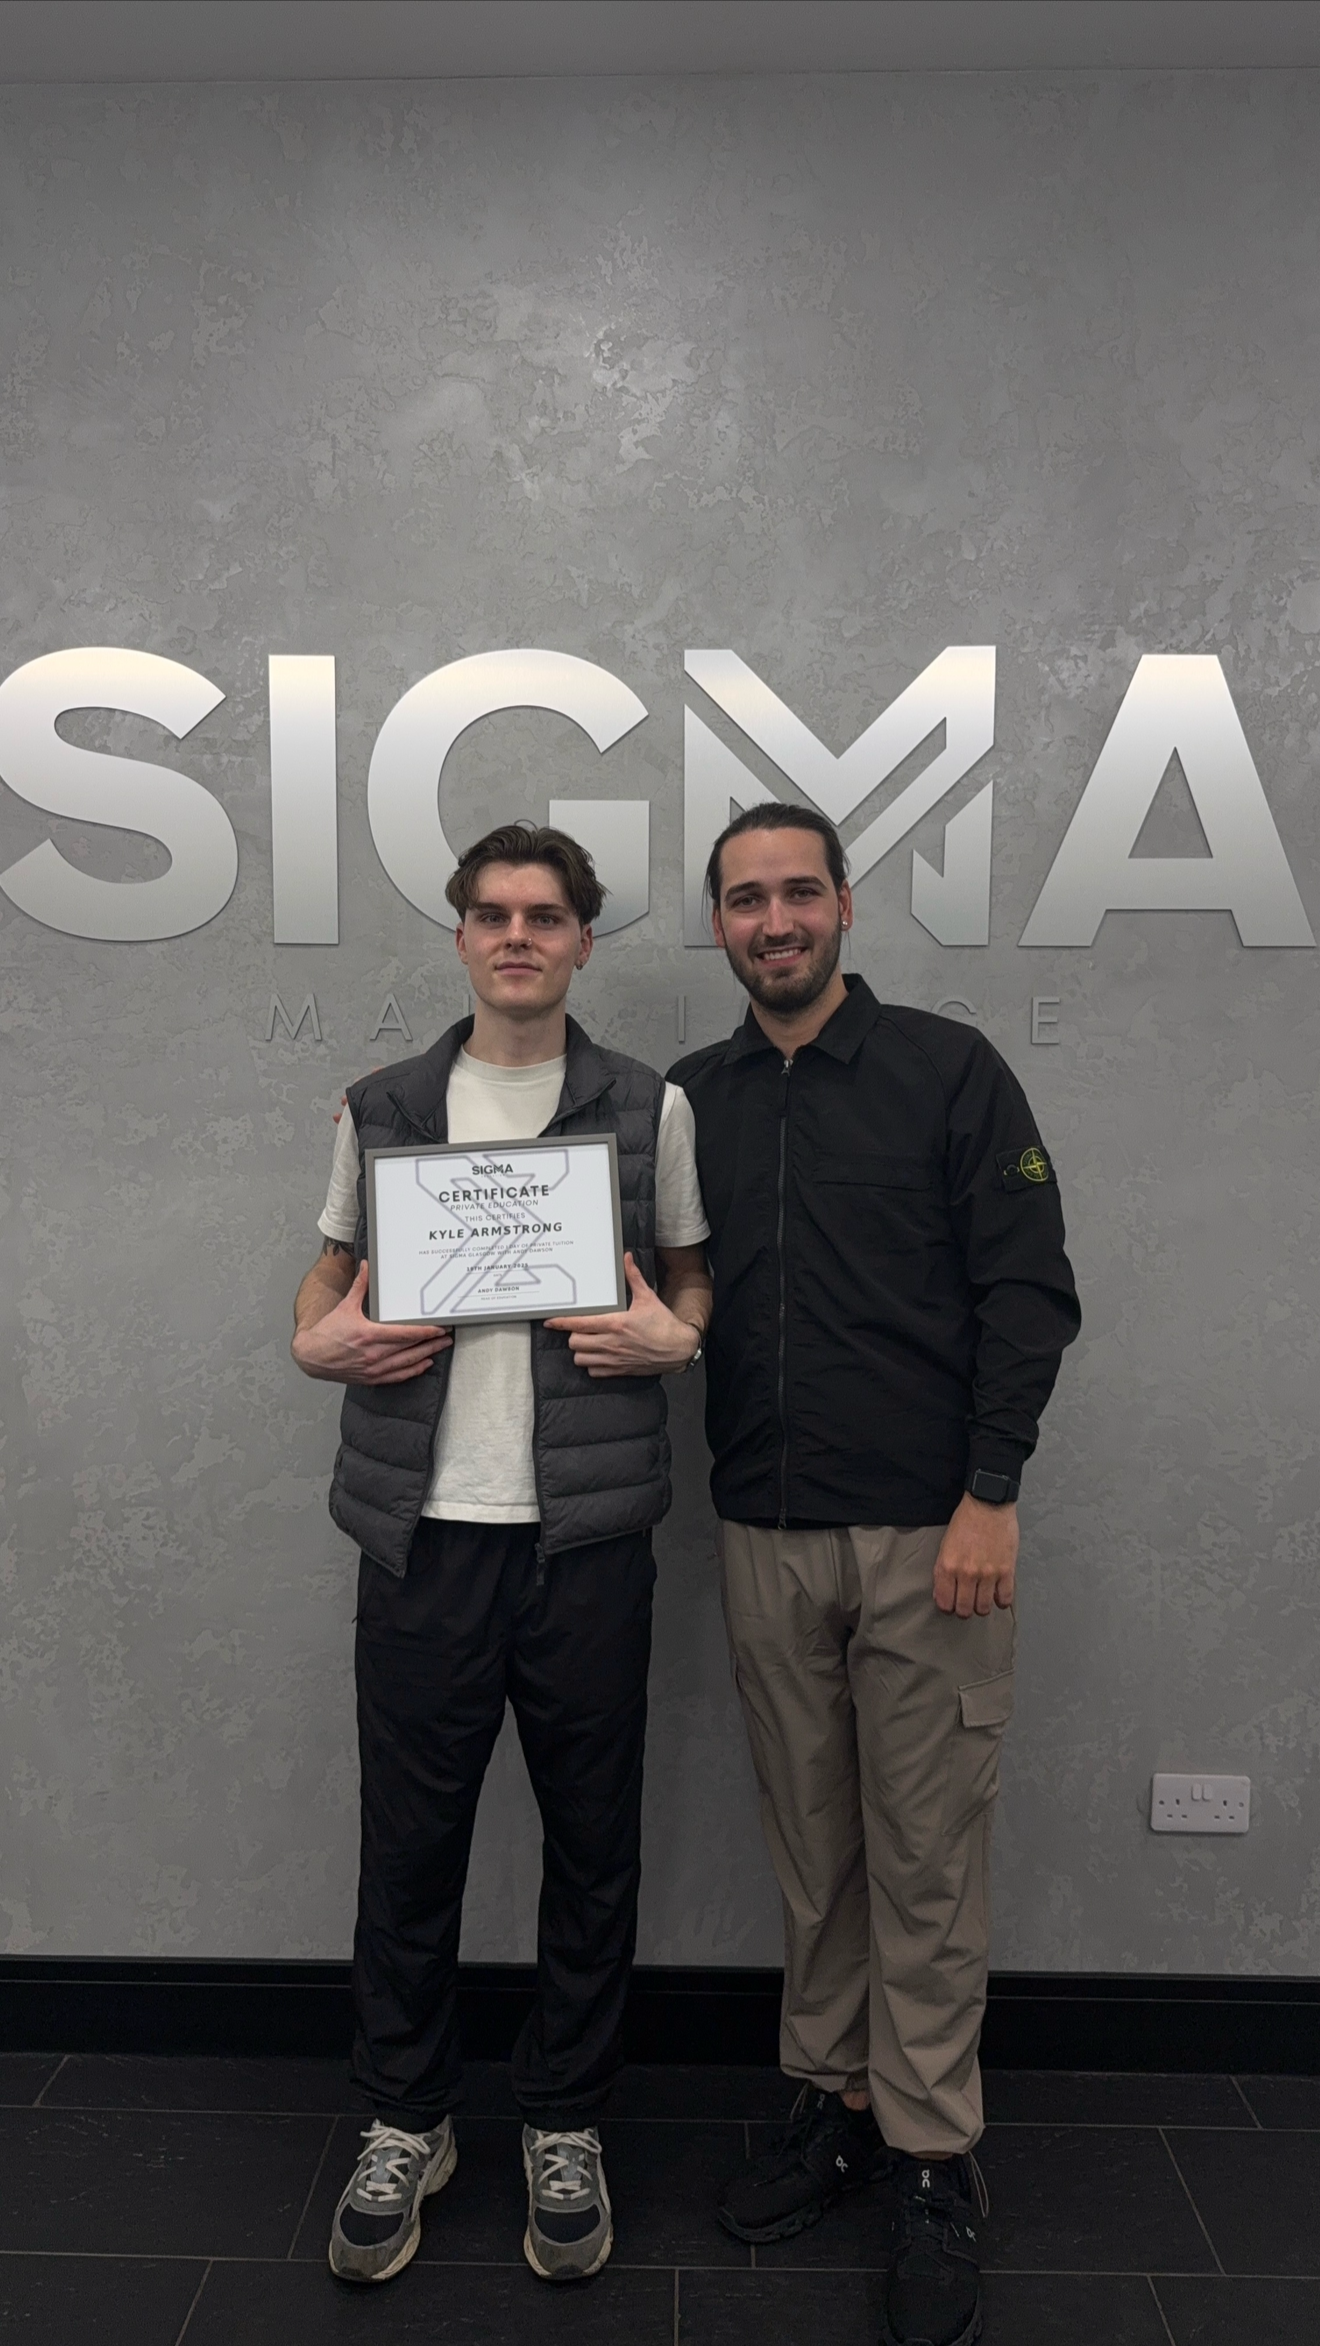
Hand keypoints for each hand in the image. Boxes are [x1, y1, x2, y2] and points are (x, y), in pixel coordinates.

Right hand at [293, 1260, 452, 1384]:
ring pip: (407, 1364)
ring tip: (440, 1350)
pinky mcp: (370, 1378)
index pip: (405, 1334)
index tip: (439, 1328)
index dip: (425, 1332)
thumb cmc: (327, 1334)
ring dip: (426, 1356)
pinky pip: (397, 1376)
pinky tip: (423, 1365)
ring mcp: (373, 1368)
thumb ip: (359, 1286)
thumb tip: (366, 1266)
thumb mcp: (344, 1307)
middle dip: (432, 1343)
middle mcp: (373, 1354)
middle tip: (448, 1338)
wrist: (311, 1357)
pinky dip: (412, 1371)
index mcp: (369, 1335)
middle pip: (411, 1349)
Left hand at [546, 1252, 702, 1377]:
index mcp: (616, 1323)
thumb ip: (633, 1277)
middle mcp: (612, 1343)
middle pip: (575, 1342)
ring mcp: (614, 1359)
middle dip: (573, 1334)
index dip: (561, 1322)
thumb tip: (627, 1258)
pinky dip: (591, 1364)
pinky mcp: (619, 1370)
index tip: (551, 1320)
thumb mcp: (648, 1297)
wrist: (678, 1349)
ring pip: (580, 1359)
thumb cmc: (664, 1324)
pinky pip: (594, 1371)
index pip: (580, 1323)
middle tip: (578, 1328)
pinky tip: (597, 1356)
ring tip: (586, 1343)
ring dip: (580, 1351)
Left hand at [932, 1492, 1018, 1617]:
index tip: (951, 1603)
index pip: (945, 1603)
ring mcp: (988, 1574)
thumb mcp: (945, 1546)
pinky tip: (998, 1593)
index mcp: (948, 1566)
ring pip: (984, 1608)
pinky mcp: (1007, 1570)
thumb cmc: (965, 1522)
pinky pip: (1005, 1599)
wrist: (988, 1504)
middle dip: (964, 1609)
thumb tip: (943, 1595)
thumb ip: (943, 1572)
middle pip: (965, 1610)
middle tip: (967, 1602)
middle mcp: (967, 1573)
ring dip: (982, 1606)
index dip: (948, 1606)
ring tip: (982, 1597)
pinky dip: (1001, 1601)